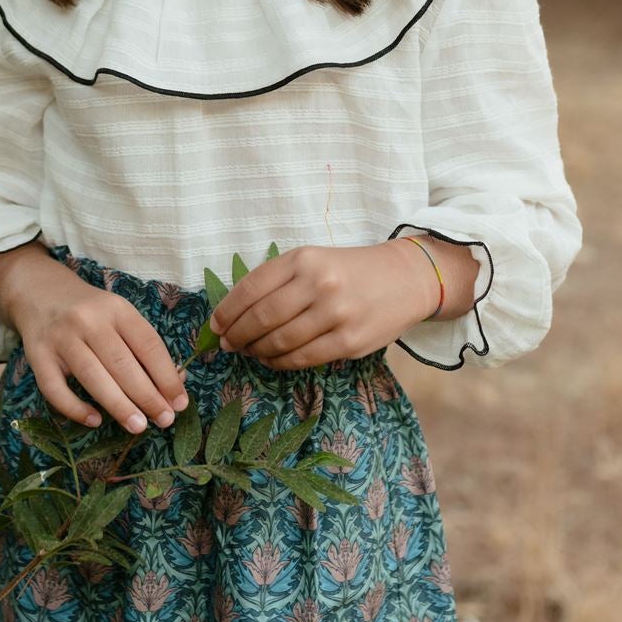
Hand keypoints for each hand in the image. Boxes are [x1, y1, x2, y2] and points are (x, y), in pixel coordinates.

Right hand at [12, 264, 190, 435]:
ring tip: (138, 426)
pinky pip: (54, 388)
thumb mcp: (119, 316)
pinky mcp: (37, 354)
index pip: (148, 345)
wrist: (39, 290)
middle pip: (122, 363)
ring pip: (93, 376)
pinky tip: (94, 421)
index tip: (179, 402)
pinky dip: (74, 408)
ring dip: (119, 405)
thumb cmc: (90, 311)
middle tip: (164, 420)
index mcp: (116, 309)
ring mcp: (60, 337)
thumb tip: (173, 386)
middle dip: (147, 396)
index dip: (166, 376)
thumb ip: (143, 347)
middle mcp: (88, 320)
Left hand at [207, 242, 440, 369]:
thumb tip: (234, 314)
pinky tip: (273, 359)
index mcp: (304, 259)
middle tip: (228, 344)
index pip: (252, 287)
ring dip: (257, 351)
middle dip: (238, 335)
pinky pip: (302, 358)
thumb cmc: (350, 270)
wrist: (405, 279)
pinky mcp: (349, 342)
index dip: (227, 310)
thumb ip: (278, 281)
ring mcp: (336, 314)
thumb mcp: (313, 260)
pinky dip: (280, 362)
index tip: (215, 324)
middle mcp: (319, 284)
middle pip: (262, 317)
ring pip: (280, 341)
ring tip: (250, 351)